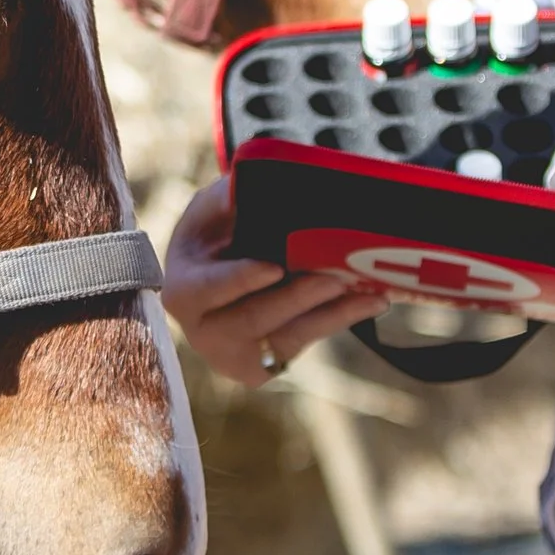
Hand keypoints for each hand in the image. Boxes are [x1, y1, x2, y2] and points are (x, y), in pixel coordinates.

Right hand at [161, 177, 379, 386]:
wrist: (219, 277)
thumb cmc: (215, 236)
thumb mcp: (209, 212)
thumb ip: (224, 200)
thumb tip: (245, 186)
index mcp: (183, 291)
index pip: (208, 289)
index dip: (240, 280)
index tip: (274, 268)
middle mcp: (202, 333)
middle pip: (255, 318)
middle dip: (298, 298)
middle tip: (336, 279)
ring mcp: (233, 356)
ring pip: (287, 337)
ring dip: (331, 315)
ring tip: (371, 295)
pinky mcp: (262, 368)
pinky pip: (303, 344)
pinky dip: (336, 321)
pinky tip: (368, 303)